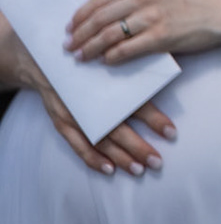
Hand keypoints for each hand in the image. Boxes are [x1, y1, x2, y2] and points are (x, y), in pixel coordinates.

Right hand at [2, 22, 173, 176]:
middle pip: (118, 128)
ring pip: (100, 140)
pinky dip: (92, 158)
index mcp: (108, 81)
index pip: (136, 102)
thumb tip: (168, 69)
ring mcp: (73, 112)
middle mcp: (90, 99)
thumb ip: (135, 66)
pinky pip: (77, 144)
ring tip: (139, 169)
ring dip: (120, 157)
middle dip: (139, 147)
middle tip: (158, 162)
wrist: (45, 53)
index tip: (172, 132)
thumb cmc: (88, 54)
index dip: (154, 119)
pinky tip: (109, 169)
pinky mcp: (61, 120)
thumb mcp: (110, 54)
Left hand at [68, 0, 220, 64]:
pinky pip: (126, 49)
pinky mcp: (160, 37)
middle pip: (99, 18)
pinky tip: (105, 61)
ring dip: (90, 48)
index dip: (80, 15)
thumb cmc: (187, 4)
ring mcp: (152, 17)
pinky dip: (111, 57)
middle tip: (69, 47)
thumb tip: (100, 17)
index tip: (70, 27)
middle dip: (79, 35)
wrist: (218, 14)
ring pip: (108, 35)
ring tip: (81, 57)